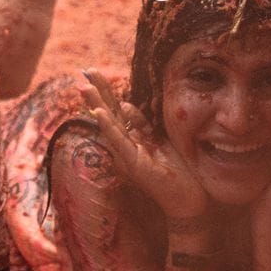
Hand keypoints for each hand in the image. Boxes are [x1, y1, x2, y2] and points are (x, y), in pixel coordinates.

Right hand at [79, 69, 208, 221]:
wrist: (187, 199)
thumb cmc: (176, 170)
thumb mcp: (159, 141)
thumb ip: (142, 123)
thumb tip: (125, 104)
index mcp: (133, 136)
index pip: (116, 108)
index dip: (105, 90)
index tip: (93, 71)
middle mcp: (127, 144)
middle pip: (109, 112)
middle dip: (97, 92)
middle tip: (84, 72)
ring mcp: (128, 154)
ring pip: (109, 125)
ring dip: (96, 105)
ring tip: (84, 88)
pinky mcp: (134, 163)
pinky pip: (119, 142)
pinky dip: (109, 127)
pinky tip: (99, 113)